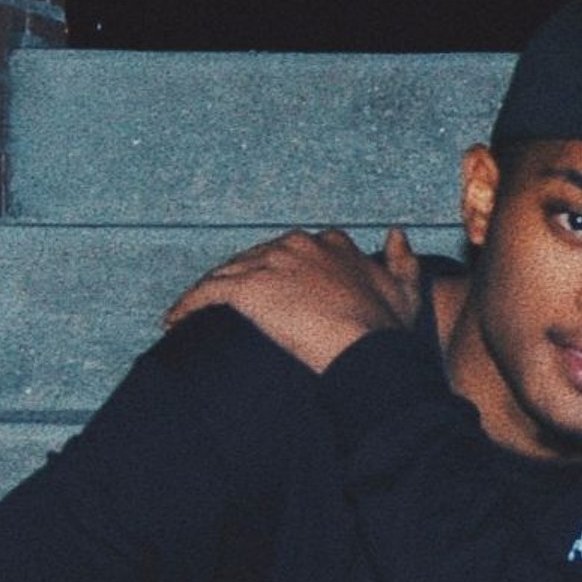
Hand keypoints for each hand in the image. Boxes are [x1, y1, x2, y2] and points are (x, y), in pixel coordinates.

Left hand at [164, 227, 426, 371]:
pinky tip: (176, 319)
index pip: (293, 249)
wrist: (366, 349)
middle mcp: (298, 245)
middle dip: (239, 278)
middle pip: (254, 257)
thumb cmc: (386, 328)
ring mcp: (270, 264)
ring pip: (227, 273)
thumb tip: (396, 233)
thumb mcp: (406, 289)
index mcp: (331, 245)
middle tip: (226, 305)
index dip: (279, 268)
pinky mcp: (247, 288)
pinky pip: (207, 293)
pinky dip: (189, 305)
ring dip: (207, 292)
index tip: (272, 287)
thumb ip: (402, 259)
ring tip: (192, 313)